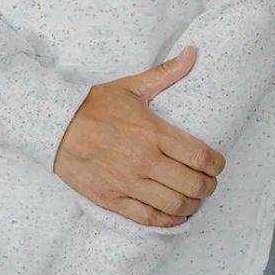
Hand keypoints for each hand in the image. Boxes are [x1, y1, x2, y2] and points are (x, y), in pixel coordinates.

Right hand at [52, 44, 226, 226]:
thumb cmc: (94, 106)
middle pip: (192, 185)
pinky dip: (167, 221)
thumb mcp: (131, 87)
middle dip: (208, 187)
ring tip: (194, 199)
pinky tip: (175, 215)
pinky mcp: (112, 199)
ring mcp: (128, 183)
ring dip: (192, 205)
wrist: (55, 126)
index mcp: (153, 132)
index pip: (199, 156)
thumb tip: (193, 52)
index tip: (219, 164)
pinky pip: (148, 218)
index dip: (217, 164)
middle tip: (209, 183)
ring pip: (174, 205)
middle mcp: (144, 160)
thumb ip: (165, 73)